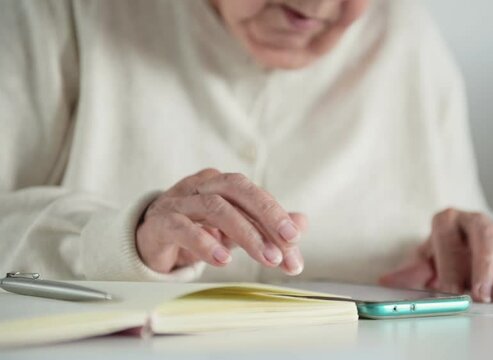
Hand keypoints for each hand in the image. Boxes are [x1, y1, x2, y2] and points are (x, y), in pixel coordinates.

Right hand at [136, 168, 305, 274]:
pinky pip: (183, 227)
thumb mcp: (236, 228)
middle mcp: (203, 185)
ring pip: (214, 207)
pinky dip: (205, 242)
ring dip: (245, 234)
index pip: (256, 196)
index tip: (296, 244)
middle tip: (289, 243)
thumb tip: (302, 224)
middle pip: (238, 190)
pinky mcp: (160, 222)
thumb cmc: (198, 228)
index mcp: (224, 184)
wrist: (152, 239)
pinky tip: (223, 259)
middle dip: (267, 215)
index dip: (278, 219)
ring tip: (266, 258)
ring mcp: (179, 200)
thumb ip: (266, 226)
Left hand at [379, 208, 492, 302]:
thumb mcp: (422, 262)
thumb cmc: (439, 256)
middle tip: (482, 293)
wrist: (457, 252)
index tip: (449, 287)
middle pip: (485, 234)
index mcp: (447, 220)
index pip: (447, 232)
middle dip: (485, 265)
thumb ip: (409, 272)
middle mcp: (475, 221)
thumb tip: (388, 279)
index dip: (449, 260)